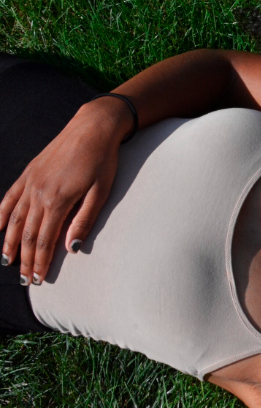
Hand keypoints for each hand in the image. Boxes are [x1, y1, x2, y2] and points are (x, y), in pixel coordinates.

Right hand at [0, 99, 125, 284]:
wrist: (93, 127)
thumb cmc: (103, 161)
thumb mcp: (100, 192)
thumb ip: (84, 220)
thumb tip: (72, 248)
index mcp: (58, 201)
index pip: (44, 241)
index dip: (40, 262)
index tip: (38, 280)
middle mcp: (38, 193)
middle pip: (26, 234)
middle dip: (25, 259)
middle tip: (25, 280)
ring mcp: (30, 182)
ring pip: (13, 219)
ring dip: (10, 243)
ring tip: (7, 262)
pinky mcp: (28, 173)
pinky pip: (9, 198)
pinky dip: (1, 215)